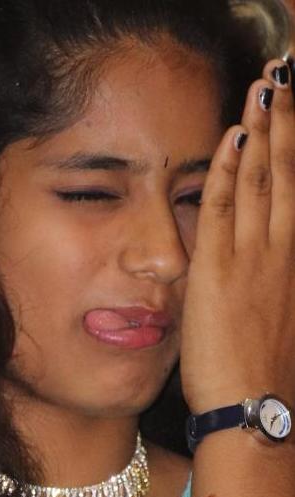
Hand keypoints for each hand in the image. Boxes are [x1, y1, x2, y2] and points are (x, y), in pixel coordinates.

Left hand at [181, 59, 294, 414]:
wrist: (251, 407)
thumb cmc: (263, 375)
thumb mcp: (279, 319)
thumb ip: (273, 284)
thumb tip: (266, 267)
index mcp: (294, 263)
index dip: (294, 149)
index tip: (290, 115)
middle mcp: (282, 252)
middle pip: (287, 174)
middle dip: (286, 123)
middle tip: (283, 80)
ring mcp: (253, 258)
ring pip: (260, 182)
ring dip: (261, 133)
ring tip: (263, 91)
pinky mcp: (218, 270)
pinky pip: (222, 209)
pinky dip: (226, 172)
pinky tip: (231, 139)